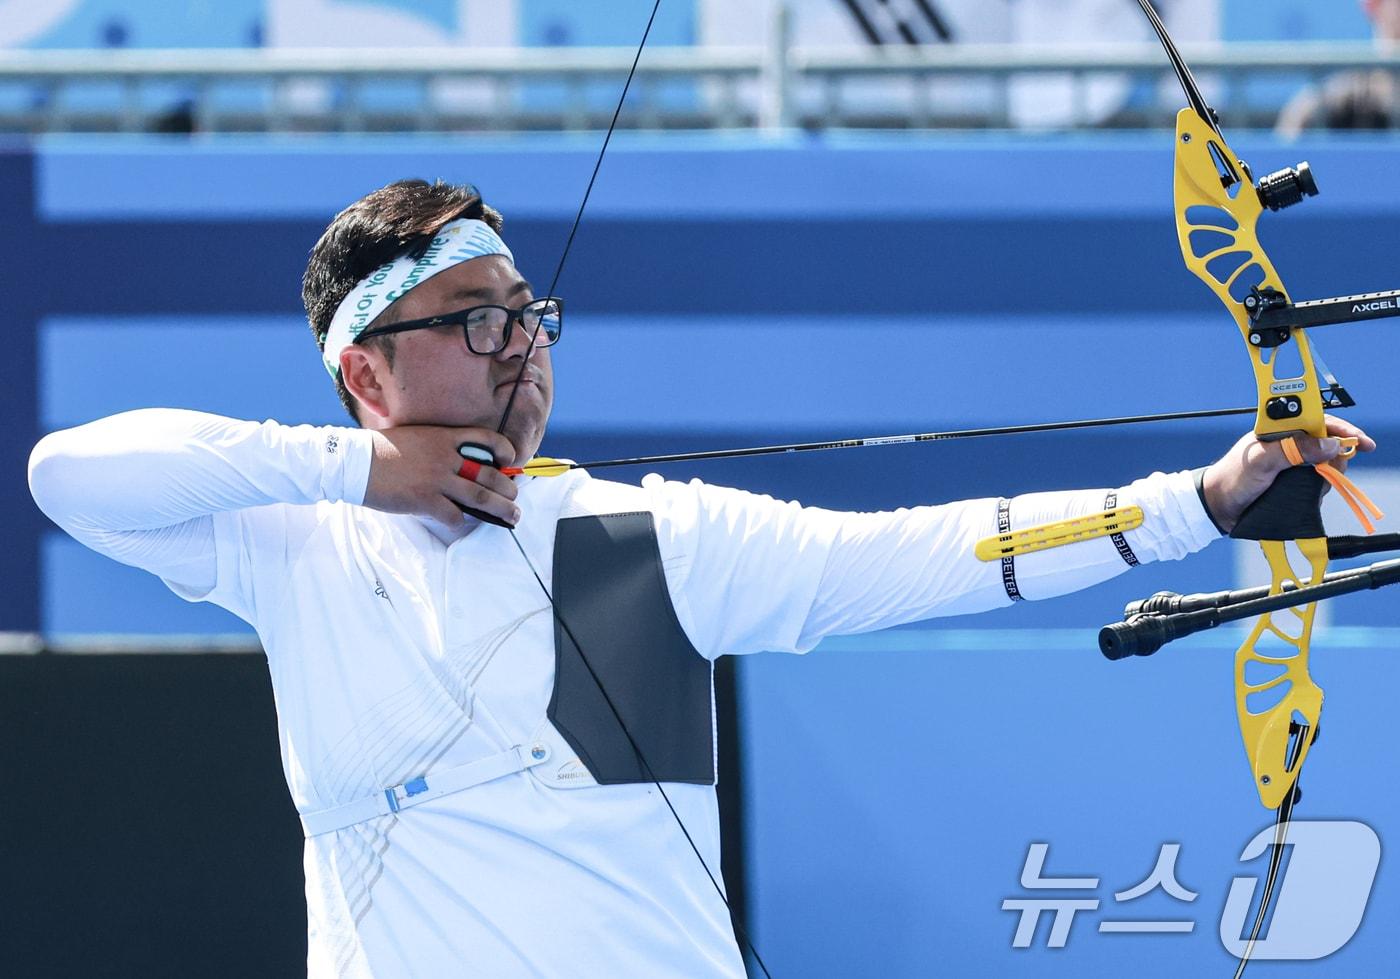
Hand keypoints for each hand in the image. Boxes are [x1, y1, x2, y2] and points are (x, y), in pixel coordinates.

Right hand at [364, 426, 519, 528]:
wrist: (355, 462)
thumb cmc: (383, 450)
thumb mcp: (418, 437)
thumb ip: (441, 447)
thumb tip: (463, 466)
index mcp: (445, 437)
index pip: (487, 439)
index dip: (505, 451)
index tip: (511, 462)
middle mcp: (446, 457)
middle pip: (491, 474)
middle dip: (509, 489)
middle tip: (515, 498)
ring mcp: (437, 480)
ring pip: (481, 497)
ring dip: (502, 509)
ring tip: (513, 515)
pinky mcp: (425, 500)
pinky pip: (455, 516)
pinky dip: (462, 521)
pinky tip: (461, 521)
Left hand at [1201, 415, 1375, 532]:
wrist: (1217, 506)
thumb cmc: (1232, 478)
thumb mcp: (1262, 461)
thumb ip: (1293, 450)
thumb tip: (1329, 445)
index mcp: (1278, 429)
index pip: (1318, 420)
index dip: (1341, 429)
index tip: (1361, 442)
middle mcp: (1287, 443)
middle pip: (1327, 442)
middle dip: (1337, 455)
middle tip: (1336, 470)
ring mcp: (1290, 462)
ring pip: (1325, 463)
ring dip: (1328, 474)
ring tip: (1319, 484)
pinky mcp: (1291, 480)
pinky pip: (1317, 481)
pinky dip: (1320, 487)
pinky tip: (1312, 494)